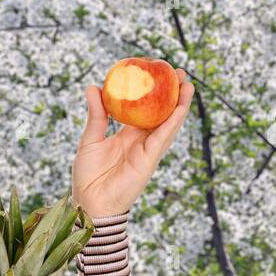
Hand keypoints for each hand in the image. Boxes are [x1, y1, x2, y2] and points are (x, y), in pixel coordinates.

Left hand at [72, 68, 193, 218]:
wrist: (89, 201)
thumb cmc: (88, 175)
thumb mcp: (90, 139)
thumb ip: (96, 114)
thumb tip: (93, 86)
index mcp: (128, 135)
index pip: (146, 110)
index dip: (155, 94)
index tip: (159, 74)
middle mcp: (141, 141)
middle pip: (163, 114)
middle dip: (173, 95)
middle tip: (179, 74)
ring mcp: (147, 151)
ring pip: (168, 124)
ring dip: (180, 105)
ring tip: (188, 85)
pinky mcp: (149, 160)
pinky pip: (162, 138)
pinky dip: (172, 123)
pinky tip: (180, 108)